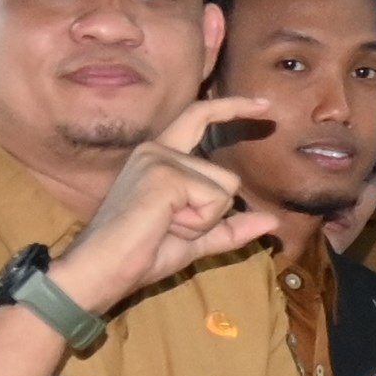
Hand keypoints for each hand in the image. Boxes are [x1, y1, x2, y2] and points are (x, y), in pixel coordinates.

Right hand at [49, 95, 284, 316]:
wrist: (104, 270)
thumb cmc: (141, 255)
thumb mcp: (195, 239)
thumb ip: (230, 228)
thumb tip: (271, 221)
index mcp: (160, 157)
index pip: (199, 118)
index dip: (232, 108)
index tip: (264, 104)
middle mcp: (158, 148)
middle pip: (226, 178)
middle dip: (212, 215)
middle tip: (170, 228)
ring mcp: (159, 158)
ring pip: (224, 189)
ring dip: (204, 220)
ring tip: (166, 227)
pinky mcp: (164, 173)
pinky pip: (214, 200)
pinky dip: (199, 223)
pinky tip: (165, 226)